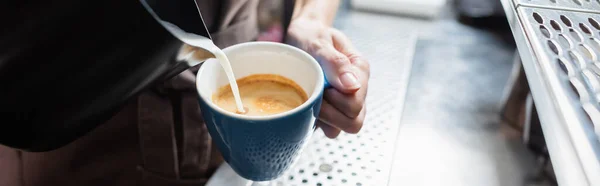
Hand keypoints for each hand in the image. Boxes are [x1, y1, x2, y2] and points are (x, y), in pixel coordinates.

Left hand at [287, 17, 369, 137]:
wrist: (301, 36)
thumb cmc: (311, 36)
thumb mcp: (320, 42)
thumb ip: (335, 63)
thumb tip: (352, 86)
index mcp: (359, 72)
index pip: (356, 104)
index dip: (335, 101)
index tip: (321, 85)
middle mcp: (356, 89)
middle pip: (354, 122)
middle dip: (329, 113)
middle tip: (314, 93)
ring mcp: (345, 102)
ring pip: (342, 128)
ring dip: (323, 118)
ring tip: (310, 98)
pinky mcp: (332, 110)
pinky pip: (329, 128)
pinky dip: (316, 120)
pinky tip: (306, 104)